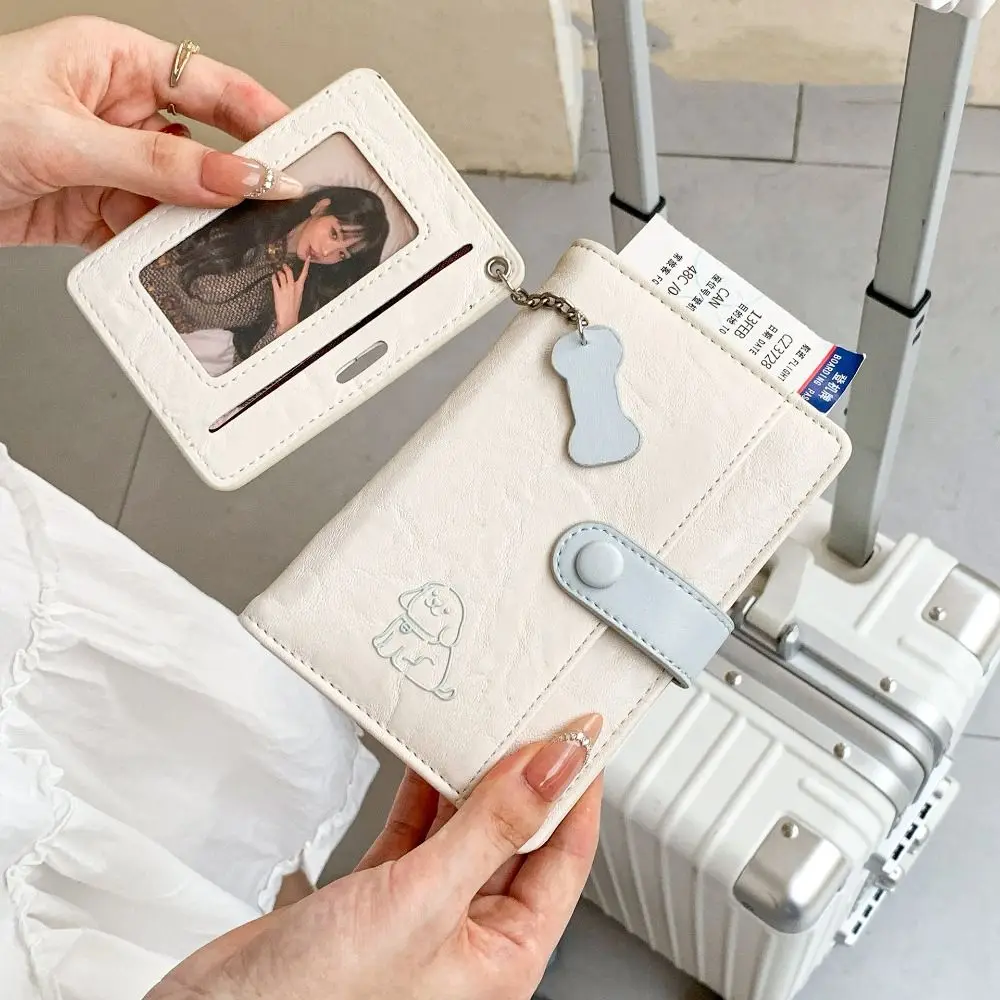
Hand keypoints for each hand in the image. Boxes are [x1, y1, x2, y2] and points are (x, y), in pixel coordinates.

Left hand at [0, 16, 300, 249]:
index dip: (260, 116)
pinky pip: (144, 231)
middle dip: (236, 180)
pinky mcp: (92, 208)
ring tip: (225, 242)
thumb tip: (236, 177)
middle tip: (275, 206)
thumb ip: (158, 165)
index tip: (299, 150)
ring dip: (196, 223)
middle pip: (201, 147)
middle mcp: (113, 110)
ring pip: (177, 197)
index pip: (208, 86)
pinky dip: (160, 249)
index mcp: (110, 61)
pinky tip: (174, 258)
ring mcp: (105, 163)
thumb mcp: (65, 137)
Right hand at [145, 713, 603, 999]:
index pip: (564, 860)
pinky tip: (428, 761)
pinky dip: (423, 796)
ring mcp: (421, 917)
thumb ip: (493, 828)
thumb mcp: (426, 901)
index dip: (576, 793)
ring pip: (465, 833)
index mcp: (502, 960)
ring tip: (484, 726)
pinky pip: (416, 836)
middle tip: (533, 717)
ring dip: (472, 781)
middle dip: (526, 779)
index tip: (581, 735)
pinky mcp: (375, 900)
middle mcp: (467, 941)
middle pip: (518, 841)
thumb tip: (553, 767)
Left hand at [271, 260, 310, 334]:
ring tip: (277, 273)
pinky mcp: (277, 291)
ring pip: (281, 275)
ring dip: (279, 273)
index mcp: (300, 288)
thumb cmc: (293, 310)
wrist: (288, 318)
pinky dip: (273, 278)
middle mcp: (292, 286)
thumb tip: (293, 284)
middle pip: (289, 272)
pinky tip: (273, 277)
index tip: (307, 259)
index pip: (304, 274)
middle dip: (286, 267)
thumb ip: (296, 289)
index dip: (306, 265)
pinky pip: (274, 281)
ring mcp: (284, 288)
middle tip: (283, 265)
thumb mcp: (298, 298)